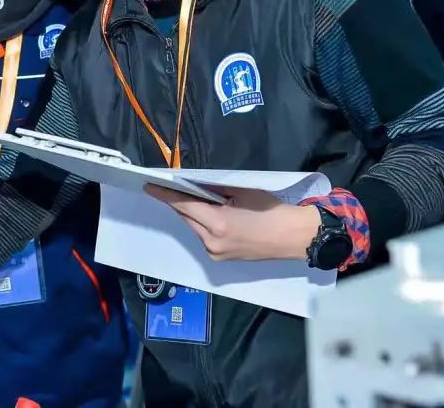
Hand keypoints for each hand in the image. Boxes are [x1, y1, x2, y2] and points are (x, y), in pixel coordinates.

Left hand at [144, 185, 319, 260]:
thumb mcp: (242, 192)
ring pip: (195, 228)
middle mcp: (212, 242)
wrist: (293, 238)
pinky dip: (203, 225)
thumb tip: (195, 184)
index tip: (150, 186)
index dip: (166, 195)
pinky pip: (204, 237)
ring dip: (193, 214)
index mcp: (218, 224)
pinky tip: (212, 216)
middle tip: (173, 187)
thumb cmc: (271, 211)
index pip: (183, 206)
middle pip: (187, 218)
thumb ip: (216, 189)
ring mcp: (216, 253)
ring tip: (199, 200)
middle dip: (181, 203)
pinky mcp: (221, 259)